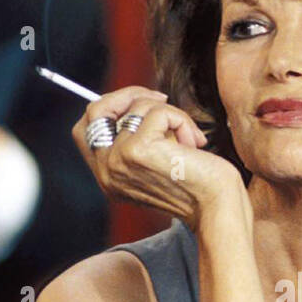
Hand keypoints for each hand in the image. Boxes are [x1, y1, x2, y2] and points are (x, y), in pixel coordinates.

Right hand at [73, 86, 247, 231]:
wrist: (217, 207)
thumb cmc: (197, 184)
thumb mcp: (158, 162)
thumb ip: (138, 138)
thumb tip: (138, 98)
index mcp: (107, 177)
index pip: (84, 128)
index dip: (110, 106)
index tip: (142, 103)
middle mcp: (105, 171)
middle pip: (97, 109)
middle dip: (132, 94)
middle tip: (163, 100)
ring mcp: (117, 161)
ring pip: (136, 107)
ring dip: (171, 113)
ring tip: (189, 140)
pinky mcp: (136, 151)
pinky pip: (158, 112)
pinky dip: (182, 120)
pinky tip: (194, 144)